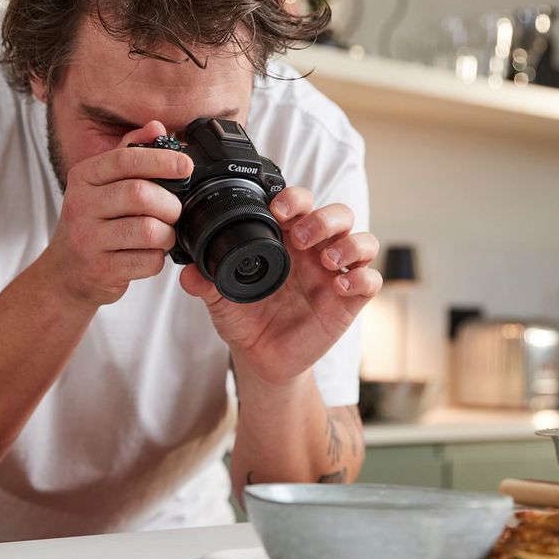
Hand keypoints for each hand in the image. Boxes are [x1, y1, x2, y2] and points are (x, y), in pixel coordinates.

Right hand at [46, 121, 190, 307]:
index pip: (125, 160)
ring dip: (167, 234)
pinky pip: (146, 261)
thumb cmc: (91, 224)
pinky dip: (157, 259)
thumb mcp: (100, 185)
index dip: (161, 160)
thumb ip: (128, 154)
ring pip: (148, 230)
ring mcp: (88, 240)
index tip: (186, 166)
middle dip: (170, 204)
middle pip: (140, 195)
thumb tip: (156, 128)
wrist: (64, 273)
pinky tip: (150, 255)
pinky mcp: (101, 269)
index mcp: (83, 177)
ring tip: (164, 235)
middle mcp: (81, 205)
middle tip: (175, 211)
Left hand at [180, 187, 380, 384]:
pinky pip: (370, 281)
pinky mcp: (349, 301)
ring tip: (327, 260)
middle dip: (323, 219)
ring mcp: (334, 275)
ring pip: (362, 241)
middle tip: (300, 238)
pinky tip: (341, 286)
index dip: (294, 199)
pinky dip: (362, 278)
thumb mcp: (220, 301)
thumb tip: (187, 273)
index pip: (300, 205)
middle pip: (337, 215)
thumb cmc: (245, 320)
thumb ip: (205, 283)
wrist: (259, 359)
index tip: (277, 209)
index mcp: (284, 241)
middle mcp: (314, 252)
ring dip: (349, 244)